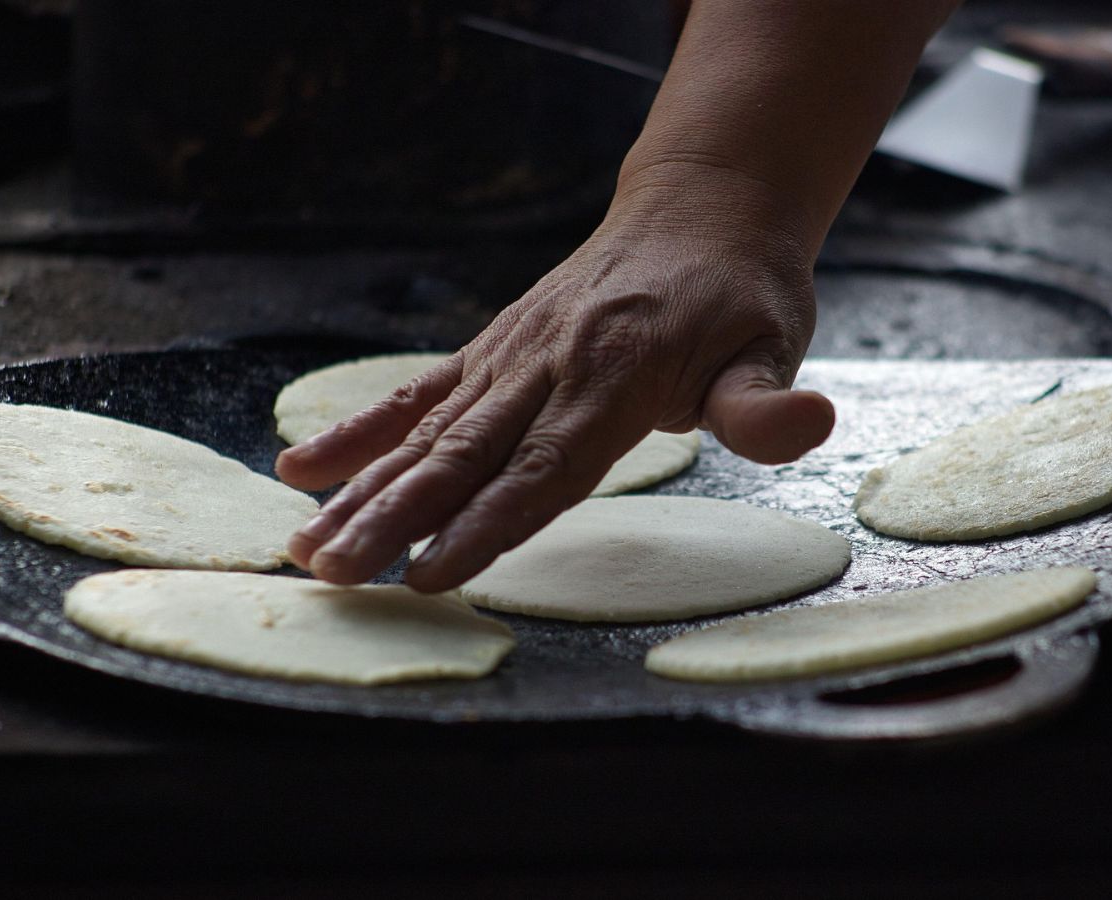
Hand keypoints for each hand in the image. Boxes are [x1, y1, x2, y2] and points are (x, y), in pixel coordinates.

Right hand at [276, 186, 835, 590]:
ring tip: (302, 544)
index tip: (429, 574)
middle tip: (331, 573)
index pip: (542, 467)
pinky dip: (360, 430)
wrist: (701, 207)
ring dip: (362, 489)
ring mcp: (511, 355)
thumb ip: (765, 402)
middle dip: (393, 518)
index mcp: (615, 375)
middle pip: (463, 455)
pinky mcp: (493, 348)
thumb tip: (808, 424)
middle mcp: (548, 364)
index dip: (485, 524)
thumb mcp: (773, 342)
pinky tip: (304, 468)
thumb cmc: (741, 291)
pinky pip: (418, 392)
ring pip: (427, 432)